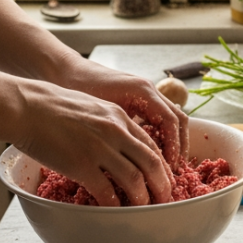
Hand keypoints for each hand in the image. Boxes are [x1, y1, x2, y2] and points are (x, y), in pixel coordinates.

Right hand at [12, 80, 173, 205]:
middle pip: (151, 162)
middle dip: (162, 184)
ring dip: (142, 198)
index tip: (164, 177)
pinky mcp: (81, 164)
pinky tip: (115, 210)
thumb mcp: (92, 106)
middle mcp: (115, 132)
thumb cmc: (52, 106)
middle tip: (165, 198)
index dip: (162, 164)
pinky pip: (106, 191)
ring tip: (144, 208)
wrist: (26, 106)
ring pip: (134, 179)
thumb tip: (117, 141)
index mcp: (119, 117)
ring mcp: (99, 149)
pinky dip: (114, 204)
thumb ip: (108, 122)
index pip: (151, 144)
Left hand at [57, 58, 190, 164]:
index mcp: (142, 92)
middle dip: (179, 146)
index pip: (171, 121)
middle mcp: (148, 90)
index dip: (173, 147)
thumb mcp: (99, 115)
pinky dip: (161, 135)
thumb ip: (119, 134)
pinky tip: (151, 153)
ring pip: (171, 118)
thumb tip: (132, 164)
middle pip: (178, 119)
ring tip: (165, 166)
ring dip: (173, 141)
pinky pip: (158, 117)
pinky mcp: (137, 98)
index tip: (169, 168)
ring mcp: (145, 93)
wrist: (64, 71)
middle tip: (173, 171)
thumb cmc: (77, 89)